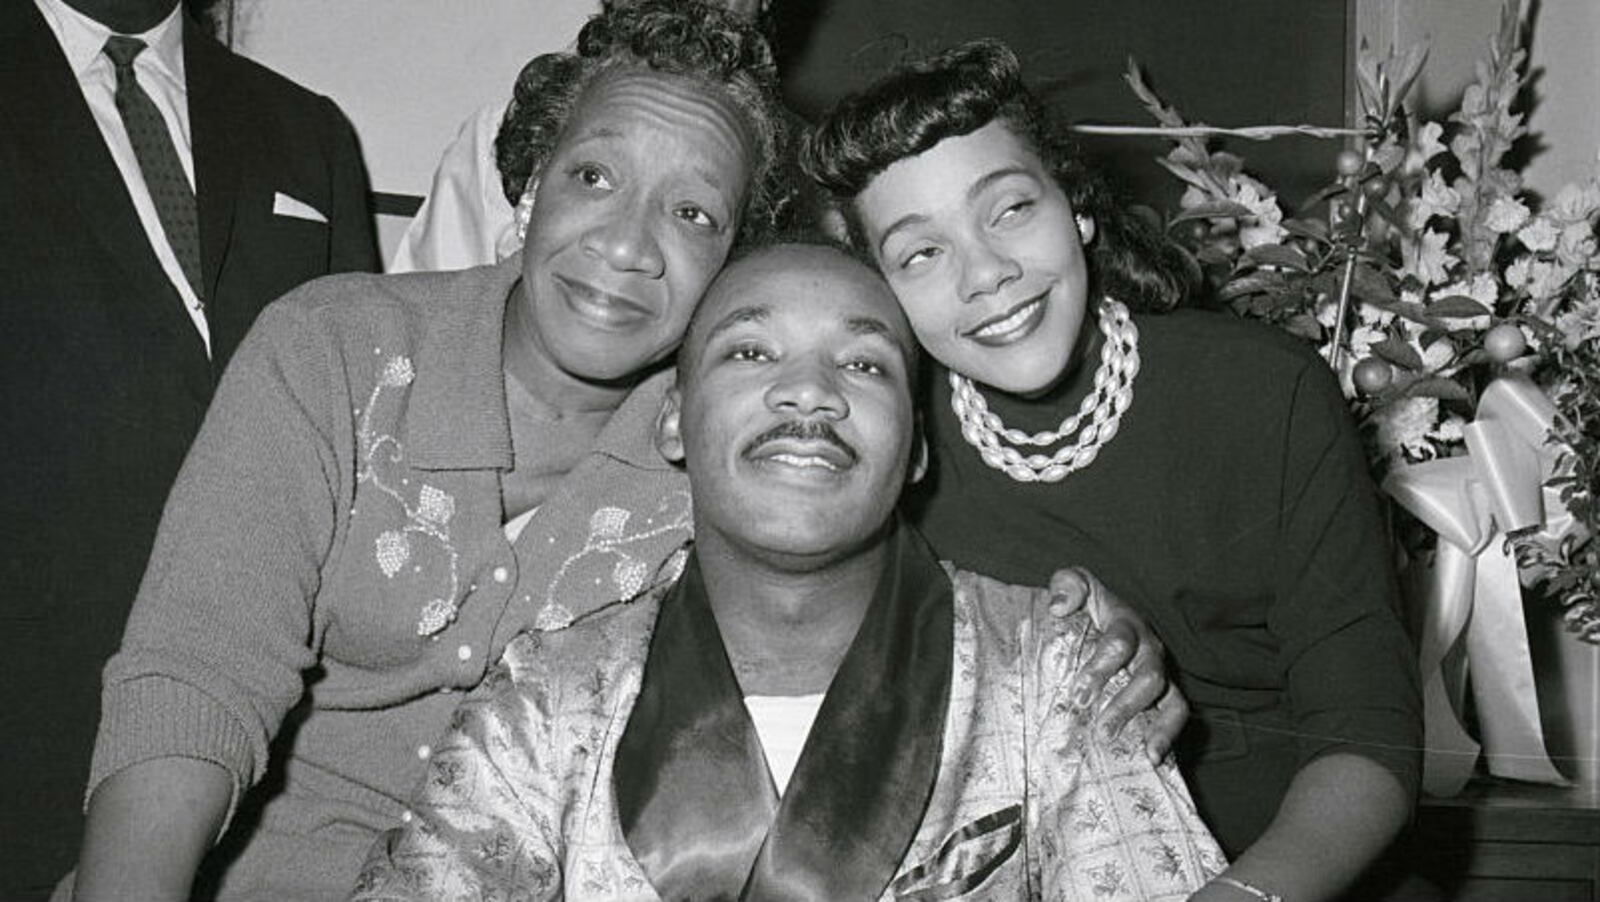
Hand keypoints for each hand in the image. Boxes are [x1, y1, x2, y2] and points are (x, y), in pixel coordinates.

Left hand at [1047, 567, 1187, 762]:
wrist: (1103, 614)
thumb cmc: (1085, 603)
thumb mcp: (1075, 583)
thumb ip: (1067, 586)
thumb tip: (1059, 607)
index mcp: (1126, 623)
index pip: (1119, 644)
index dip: (1101, 669)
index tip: (1078, 695)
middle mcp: (1148, 649)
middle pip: (1148, 677)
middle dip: (1125, 705)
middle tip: (1101, 731)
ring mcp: (1159, 672)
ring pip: (1170, 700)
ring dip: (1154, 727)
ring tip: (1142, 753)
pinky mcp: (1163, 694)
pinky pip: (1176, 714)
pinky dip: (1168, 737)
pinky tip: (1153, 759)